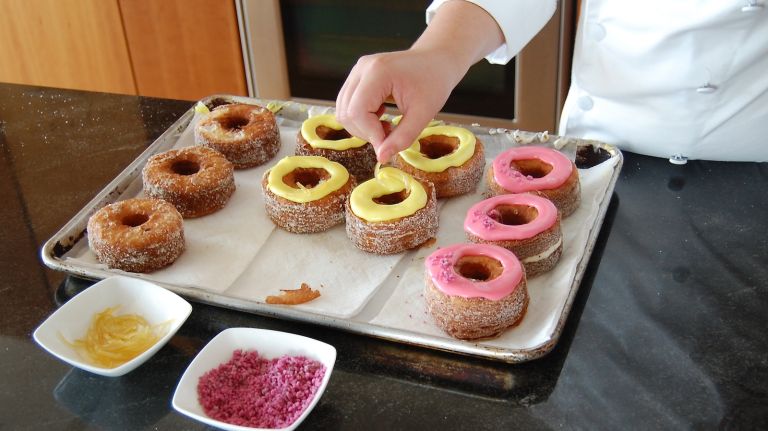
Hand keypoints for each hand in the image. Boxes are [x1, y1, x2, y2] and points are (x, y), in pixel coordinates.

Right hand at [336, 48, 459, 162]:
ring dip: (362, 127)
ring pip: (342, 110)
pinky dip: (361, 118)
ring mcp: (357, 71)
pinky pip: (347, 104)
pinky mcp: (357, 76)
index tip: (389, 144)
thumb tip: (381, 157)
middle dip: (365, 132)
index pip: (357, 112)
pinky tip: (381, 116)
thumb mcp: (423, 114)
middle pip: (345, 113)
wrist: (436, 59)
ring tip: (386, 126)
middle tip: (390, 135)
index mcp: (378, 72)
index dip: (370, 134)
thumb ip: (402, 137)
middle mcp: (362, 68)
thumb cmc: (434, 83)